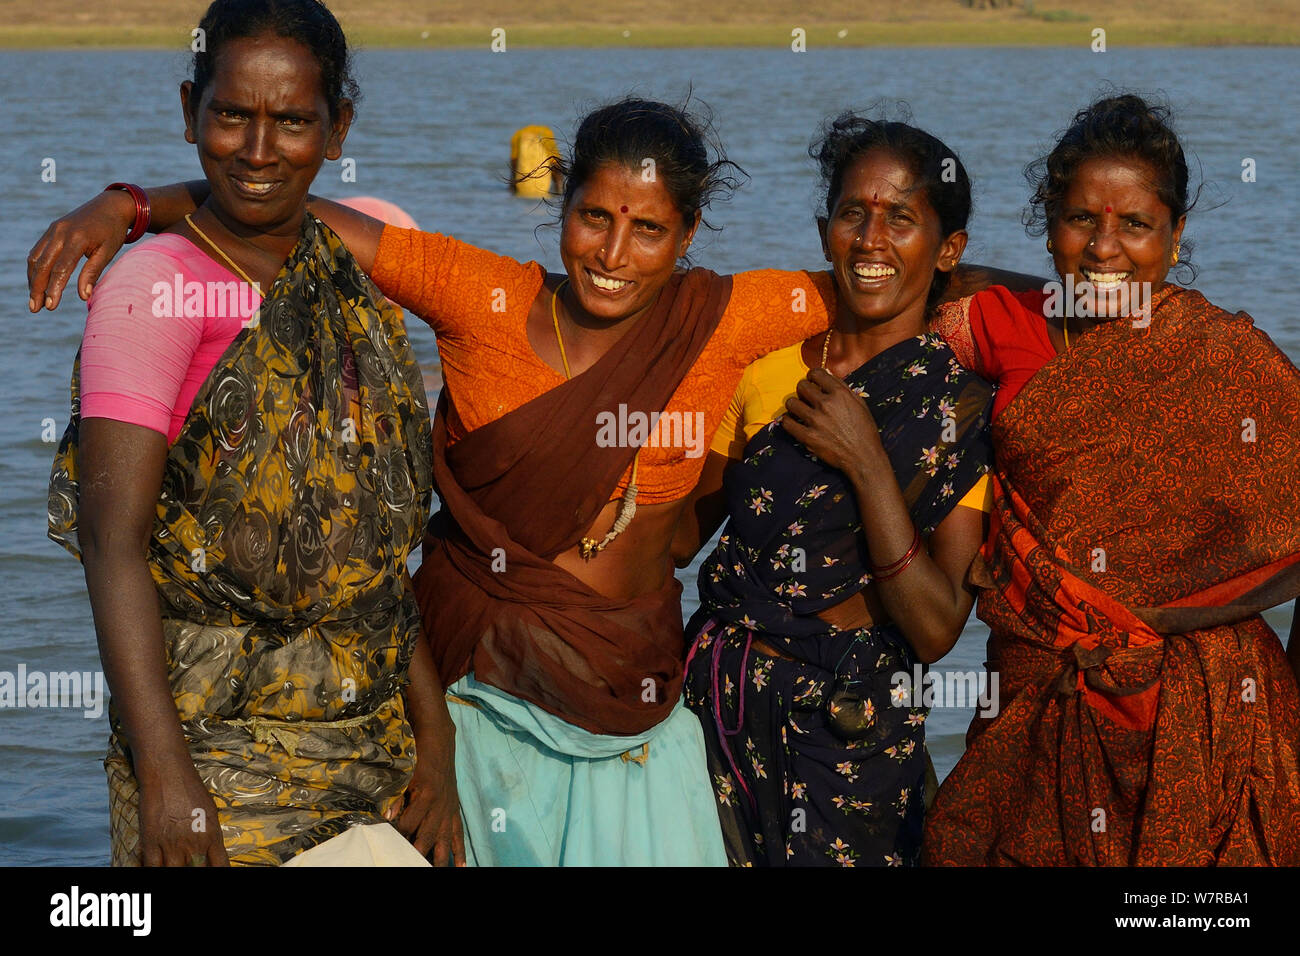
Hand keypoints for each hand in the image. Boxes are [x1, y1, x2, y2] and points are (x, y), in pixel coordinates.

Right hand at [27, 189, 133, 310]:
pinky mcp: (51, 230)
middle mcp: (60, 232)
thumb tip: (83, 296)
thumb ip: (93, 272)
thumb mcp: (108, 251)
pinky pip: (38, 251)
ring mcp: (53, 230)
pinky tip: (37, 282)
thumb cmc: (113, 231)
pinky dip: (35, 268)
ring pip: (36, 258)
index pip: (61, 269)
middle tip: (36, 309)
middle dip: (37, 288)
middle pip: (43, 265)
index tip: (51, 307)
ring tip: (35, 300)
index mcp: (77, 239)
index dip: (54, 289)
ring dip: (33, 280)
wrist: (110, 205)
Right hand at [137, 762, 229, 866]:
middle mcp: (193, 844)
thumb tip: (213, 853)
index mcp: (212, 836)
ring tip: (176, 866)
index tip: (216, 874)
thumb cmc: (191, 789)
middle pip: (197, 872)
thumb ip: (212, 836)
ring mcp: (171, 845)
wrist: (168, 773)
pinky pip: (151, 868)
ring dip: (175, 871)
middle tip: (192, 868)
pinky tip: (157, 868)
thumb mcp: (210, 812)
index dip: (218, 873)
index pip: (220, 867)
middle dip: (195, 872)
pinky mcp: (151, 842)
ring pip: (174, 873)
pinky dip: (154, 872)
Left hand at [389, 733, 465, 866]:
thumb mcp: (405, 774)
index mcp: (425, 795)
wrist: (438, 742)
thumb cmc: (418, 757)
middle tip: (412, 864)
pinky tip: (462, 865)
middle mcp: (440, 805)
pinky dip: (460, 850)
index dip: (398, 836)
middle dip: (419, 853)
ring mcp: (449, 809)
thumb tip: (387, 818)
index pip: (408, 824)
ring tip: (438, 871)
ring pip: (445, 839)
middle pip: (428, 835)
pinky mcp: (455, 810)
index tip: (390, 847)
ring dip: (441, 858)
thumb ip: (396, 797)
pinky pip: (458, 834)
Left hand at [780, 367, 882, 475]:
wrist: (863, 456)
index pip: (816, 373)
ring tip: (799, 410)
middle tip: (806, 397)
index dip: (812, 376)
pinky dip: (788, 421)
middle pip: (801, 386)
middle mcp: (826, 404)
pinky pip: (787, 423)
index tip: (812, 381)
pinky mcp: (808, 437)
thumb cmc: (864, 430)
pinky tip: (793, 422)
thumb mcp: (859, 404)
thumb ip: (843, 388)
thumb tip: (827, 376)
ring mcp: (815, 421)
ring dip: (794, 405)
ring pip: (791, 403)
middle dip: (803, 390)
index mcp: (840, 394)